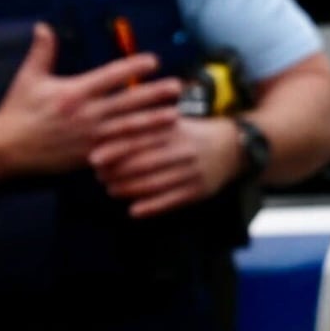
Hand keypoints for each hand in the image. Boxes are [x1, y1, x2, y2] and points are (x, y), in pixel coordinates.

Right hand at [0, 26, 177, 181]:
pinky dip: (140, 148)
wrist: (8, 149)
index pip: (111, 76)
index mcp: (74, 92)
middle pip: (128, 102)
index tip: (154, 60)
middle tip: (178, 87)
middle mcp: (86, 114)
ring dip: (154, 121)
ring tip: (176, 115)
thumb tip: (44, 26)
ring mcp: (91, 137)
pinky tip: (157, 144)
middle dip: (154, 94)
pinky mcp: (91, 156)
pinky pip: (121, 151)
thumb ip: (41, 52)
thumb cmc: (18, 111)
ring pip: (129, 128)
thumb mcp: (28, 78)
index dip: (134, 67)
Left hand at [93, 104, 248, 220]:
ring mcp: (193, 172)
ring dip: (128, 190)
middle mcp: (184, 150)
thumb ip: (145, 121)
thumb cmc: (194, 133)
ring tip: (111, 190)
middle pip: (143, 163)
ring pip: (154, 184)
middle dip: (117, 172)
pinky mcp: (200, 190)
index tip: (93, 158)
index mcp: (175, 129)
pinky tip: (133, 211)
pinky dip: (151, 208)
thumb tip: (106, 125)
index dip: (114, 150)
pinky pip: (171, 202)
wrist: (236, 147)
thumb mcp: (174, 120)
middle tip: (98, 176)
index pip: (139, 139)